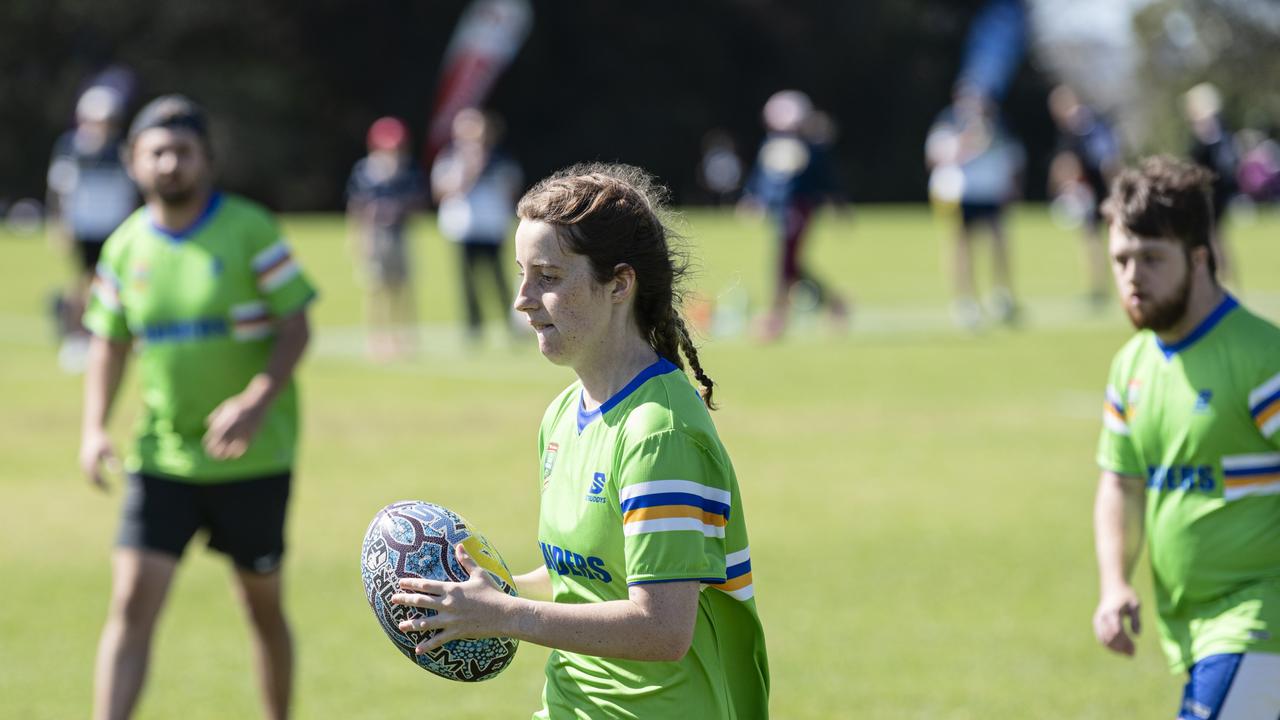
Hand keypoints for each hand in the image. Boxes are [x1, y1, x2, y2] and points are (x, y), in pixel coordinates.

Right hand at [80, 428, 119, 490]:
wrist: (92, 431)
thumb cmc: (104, 440)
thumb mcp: (110, 449)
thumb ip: (112, 460)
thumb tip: (117, 471)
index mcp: (91, 461)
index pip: (97, 477)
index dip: (104, 485)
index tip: (112, 489)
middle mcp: (85, 464)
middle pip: (91, 480)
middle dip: (100, 487)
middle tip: (110, 492)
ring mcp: (83, 463)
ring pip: (89, 478)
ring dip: (97, 484)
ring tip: (107, 489)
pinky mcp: (84, 462)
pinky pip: (88, 474)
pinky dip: (95, 479)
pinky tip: (103, 482)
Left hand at [203, 391, 267, 459]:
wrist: (255, 404)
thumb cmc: (239, 404)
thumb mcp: (223, 408)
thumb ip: (214, 417)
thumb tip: (208, 425)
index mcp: (218, 427)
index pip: (207, 443)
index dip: (208, 445)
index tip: (211, 445)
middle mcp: (225, 434)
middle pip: (215, 451)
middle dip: (215, 453)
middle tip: (217, 454)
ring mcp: (236, 437)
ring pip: (227, 453)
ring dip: (225, 455)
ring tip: (225, 456)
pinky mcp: (247, 439)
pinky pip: (239, 451)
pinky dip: (236, 454)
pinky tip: (235, 453)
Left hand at [390, 544, 515, 653]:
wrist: (504, 614)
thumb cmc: (492, 592)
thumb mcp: (479, 574)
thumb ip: (467, 561)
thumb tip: (460, 546)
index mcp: (452, 589)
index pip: (426, 585)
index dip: (411, 583)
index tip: (400, 583)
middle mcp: (448, 604)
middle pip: (421, 601)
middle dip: (405, 600)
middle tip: (393, 600)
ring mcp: (451, 619)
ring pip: (426, 622)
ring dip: (412, 624)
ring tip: (400, 625)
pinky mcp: (456, 632)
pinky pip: (438, 640)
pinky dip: (428, 645)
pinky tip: (417, 650)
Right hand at [1093, 585, 1140, 655]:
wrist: (1113, 587)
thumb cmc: (1126, 595)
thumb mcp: (1135, 605)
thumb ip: (1136, 620)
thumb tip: (1137, 635)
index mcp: (1113, 612)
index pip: (1118, 632)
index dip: (1126, 642)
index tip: (1135, 649)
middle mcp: (1103, 617)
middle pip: (1111, 637)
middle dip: (1121, 647)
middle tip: (1132, 654)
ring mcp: (1098, 620)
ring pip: (1104, 639)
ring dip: (1115, 648)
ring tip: (1127, 653)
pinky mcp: (1096, 622)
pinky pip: (1101, 637)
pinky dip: (1109, 645)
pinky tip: (1119, 649)